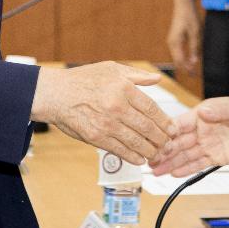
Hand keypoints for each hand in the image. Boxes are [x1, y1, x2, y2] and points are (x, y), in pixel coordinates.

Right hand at [31, 62, 170, 164]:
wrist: (55, 94)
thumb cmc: (83, 79)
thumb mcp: (111, 68)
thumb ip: (137, 75)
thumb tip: (157, 78)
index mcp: (124, 89)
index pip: (152, 109)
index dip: (166, 122)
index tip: (172, 129)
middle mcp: (118, 107)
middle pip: (148, 128)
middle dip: (162, 139)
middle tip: (168, 144)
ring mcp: (107, 124)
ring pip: (136, 142)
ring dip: (150, 151)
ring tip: (156, 153)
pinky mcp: (96, 137)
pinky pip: (120, 150)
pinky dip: (133, 157)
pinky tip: (140, 158)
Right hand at [148, 96, 228, 175]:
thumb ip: (219, 111)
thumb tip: (204, 111)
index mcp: (202, 115)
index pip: (179, 124)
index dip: (166, 133)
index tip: (153, 140)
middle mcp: (201, 130)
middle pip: (178, 142)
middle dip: (163, 151)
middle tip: (148, 160)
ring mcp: (207, 144)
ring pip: (185, 155)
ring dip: (170, 163)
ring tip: (155, 171)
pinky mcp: (215, 156)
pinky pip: (198, 164)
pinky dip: (185, 169)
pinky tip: (173, 174)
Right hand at [167, 0, 201, 73]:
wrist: (183, 4)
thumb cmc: (190, 17)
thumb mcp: (195, 33)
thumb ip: (194, 48)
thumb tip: (194, 62)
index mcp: (175, 43)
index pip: (180, 61)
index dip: (187, 69)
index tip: (194, 76)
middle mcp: (171, 43)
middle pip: (177, 61)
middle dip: (185, 69)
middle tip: (194, 76)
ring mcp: (172, 40)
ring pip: (177, 57)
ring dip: (184, 63)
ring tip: (192, 70)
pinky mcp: (174, 38)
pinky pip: (177, 51)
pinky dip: (183, 57)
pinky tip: (189, 60)